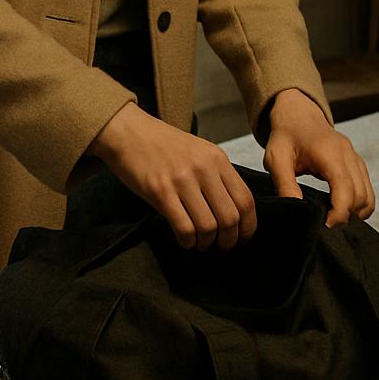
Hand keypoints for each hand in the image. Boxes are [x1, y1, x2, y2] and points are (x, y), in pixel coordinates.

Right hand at [88, 102, 255, 249]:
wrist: (129, 132)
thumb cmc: (165, 145)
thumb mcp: (200, 152)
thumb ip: (218, 177)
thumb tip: (234, 212)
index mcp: (218, 159)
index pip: (246, 200)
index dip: (249, 226)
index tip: (243, 238)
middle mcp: (204, 168)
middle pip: (230, 217)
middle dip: (229, 240)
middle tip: (222, 246)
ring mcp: (182, 180)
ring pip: (208, 226)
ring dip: (206, 243)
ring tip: (201, 244)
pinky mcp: (160, 191)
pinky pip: (184, 227)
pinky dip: (188, 241)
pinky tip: (185, 240)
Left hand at [263, 89, 374, 225]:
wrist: (299, 115)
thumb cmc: (286, 136)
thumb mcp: (276, 159)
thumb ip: (285, 184)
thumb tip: (298, 209)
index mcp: (329, 153)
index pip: (346, 190)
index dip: (339, 214)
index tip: (324, 226)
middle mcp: (348, 155)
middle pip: (360, 196)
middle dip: (346, 216)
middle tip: (325, 225)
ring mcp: (356, 159)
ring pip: (368, 195)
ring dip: (355, 212)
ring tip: (332, 219)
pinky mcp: (358, 164)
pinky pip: (368, 190)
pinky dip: (360, 204)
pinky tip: (341, 210)